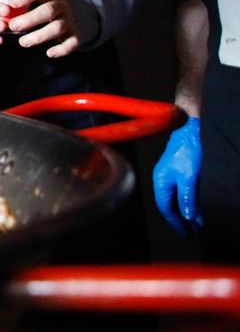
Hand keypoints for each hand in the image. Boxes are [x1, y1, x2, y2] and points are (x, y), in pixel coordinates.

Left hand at [0, 0, 80, 56]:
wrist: (71, 8)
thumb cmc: (39, 3)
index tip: (12, 3)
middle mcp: (59, 4)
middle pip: (47, 10)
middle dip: (30, 19)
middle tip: (13, 26)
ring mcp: (68, 19)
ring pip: (57, 27)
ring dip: (40, 35)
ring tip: (23, 42)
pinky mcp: (75, 34)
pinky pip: (71, 43)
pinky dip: (61, 49)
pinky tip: (49, 53)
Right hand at [153, 117, 202, 235]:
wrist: (190, 128)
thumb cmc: (188, 150)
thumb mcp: (189, 176)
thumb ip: (188, 197)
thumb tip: (188, 216)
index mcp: (161, 181)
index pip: (166, 208)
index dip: (176, 222)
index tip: (186, 234)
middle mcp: (164, 180)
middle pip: (172, 205)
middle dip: (183, 220)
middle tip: (194, 233)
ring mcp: (173, 176)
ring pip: (179, 199)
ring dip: (189, 212)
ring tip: (199, 225)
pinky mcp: (181, 172)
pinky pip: (185, 193)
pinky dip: (192, 203)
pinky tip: (199, 209)